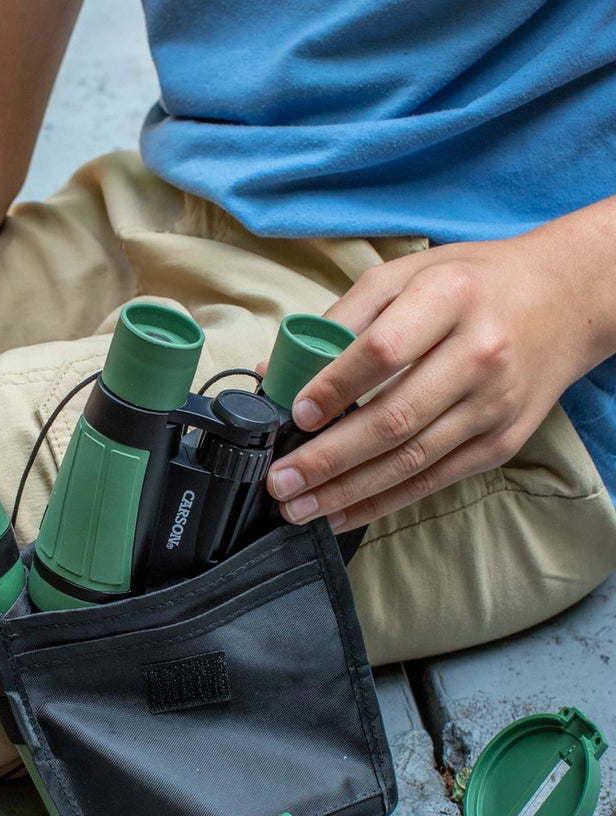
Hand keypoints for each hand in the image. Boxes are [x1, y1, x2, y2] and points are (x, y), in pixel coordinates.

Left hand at [265, 218, 615, 531]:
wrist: (566, 301)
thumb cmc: (471, 284)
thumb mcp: (405, 275)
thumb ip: (340, 320)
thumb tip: (275, 371)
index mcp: (449, 298)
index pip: (382, 350)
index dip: (334, 388)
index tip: (296, 415)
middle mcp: (479, 353)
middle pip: (393, 418)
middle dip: (328, 458)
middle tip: (280, 481)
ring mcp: (493, 404)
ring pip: (410, 460)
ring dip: (346, 491)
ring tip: (298, 508)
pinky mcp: (501, 442)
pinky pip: (433, 481)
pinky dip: (382, 503)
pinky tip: (341, 514)